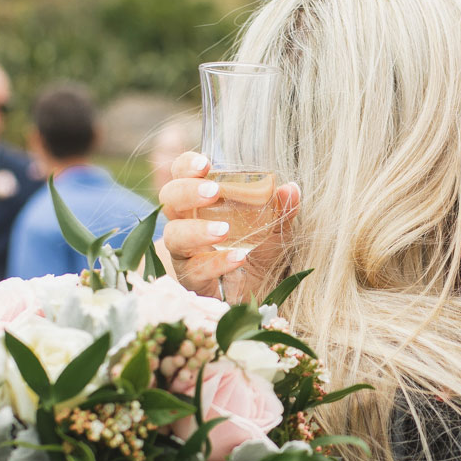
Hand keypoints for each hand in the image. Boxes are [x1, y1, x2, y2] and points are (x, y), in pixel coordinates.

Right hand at [157, 151, 299, 297]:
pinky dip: (216, 262)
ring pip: (174, 236)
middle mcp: (184, 223)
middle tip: (213, 191)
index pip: (180, 175)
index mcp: (199, 203)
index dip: (185, 166)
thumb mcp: (272, 232)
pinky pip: (195, 270)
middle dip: (187, 191)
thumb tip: (291, 189)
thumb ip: (281, 212)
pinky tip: (237, 258)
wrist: (250, 296)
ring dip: (197, 229)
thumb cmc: (253, 253)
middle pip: (168, 198)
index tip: (205, 163)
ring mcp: (184, 253)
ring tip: (224, 230)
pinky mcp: (190, 279)